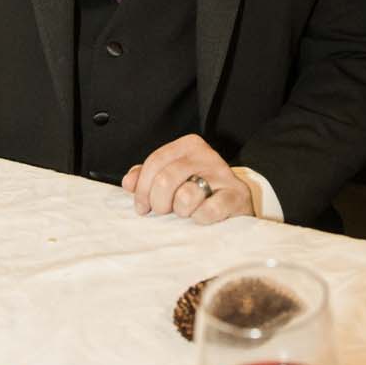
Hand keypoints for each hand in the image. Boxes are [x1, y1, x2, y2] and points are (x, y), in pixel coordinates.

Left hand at [122, 135, 253, 224]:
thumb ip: (148, 177)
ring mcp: (223, 175)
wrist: (235, 205)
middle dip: (159, 202)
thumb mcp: (172, 179)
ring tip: (186, 212)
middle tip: (164, 211)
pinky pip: (208, 210)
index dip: (142, 188)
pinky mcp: (237, 196)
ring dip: (181, 211)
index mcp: (189, 146)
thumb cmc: (198, 192)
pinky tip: (201, 217)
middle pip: (166, 179)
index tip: (142, 207)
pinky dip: (200, 218)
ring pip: (185, 195)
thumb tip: (129, 182)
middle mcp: (207, 155)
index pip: (155, 162)